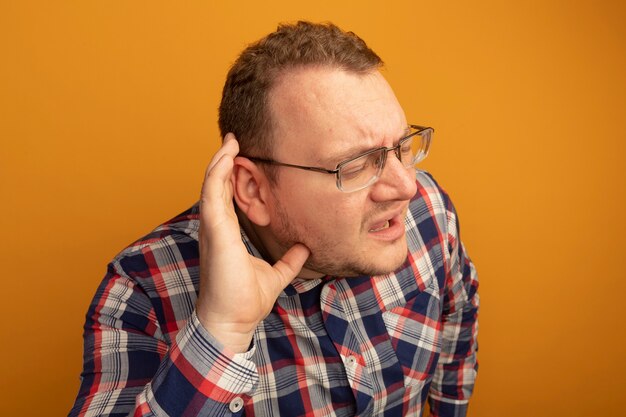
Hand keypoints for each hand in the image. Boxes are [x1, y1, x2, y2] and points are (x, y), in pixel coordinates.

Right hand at [195, 133, 309, 352]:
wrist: (233, 321)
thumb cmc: (245, 300)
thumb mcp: (275, 274)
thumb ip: (288, 261)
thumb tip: (303, 248)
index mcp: (227, 234)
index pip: (227, 197)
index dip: (231, 175)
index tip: (241, 156)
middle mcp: (217, 228)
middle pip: (217, 185)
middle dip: (224, 161)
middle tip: (234, 138)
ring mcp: (213, 228)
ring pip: (212, 185)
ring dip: (220, 161)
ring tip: (231, 140)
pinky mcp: (215, 231)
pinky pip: (213, 194)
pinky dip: (217, 173)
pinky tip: (226, 157)